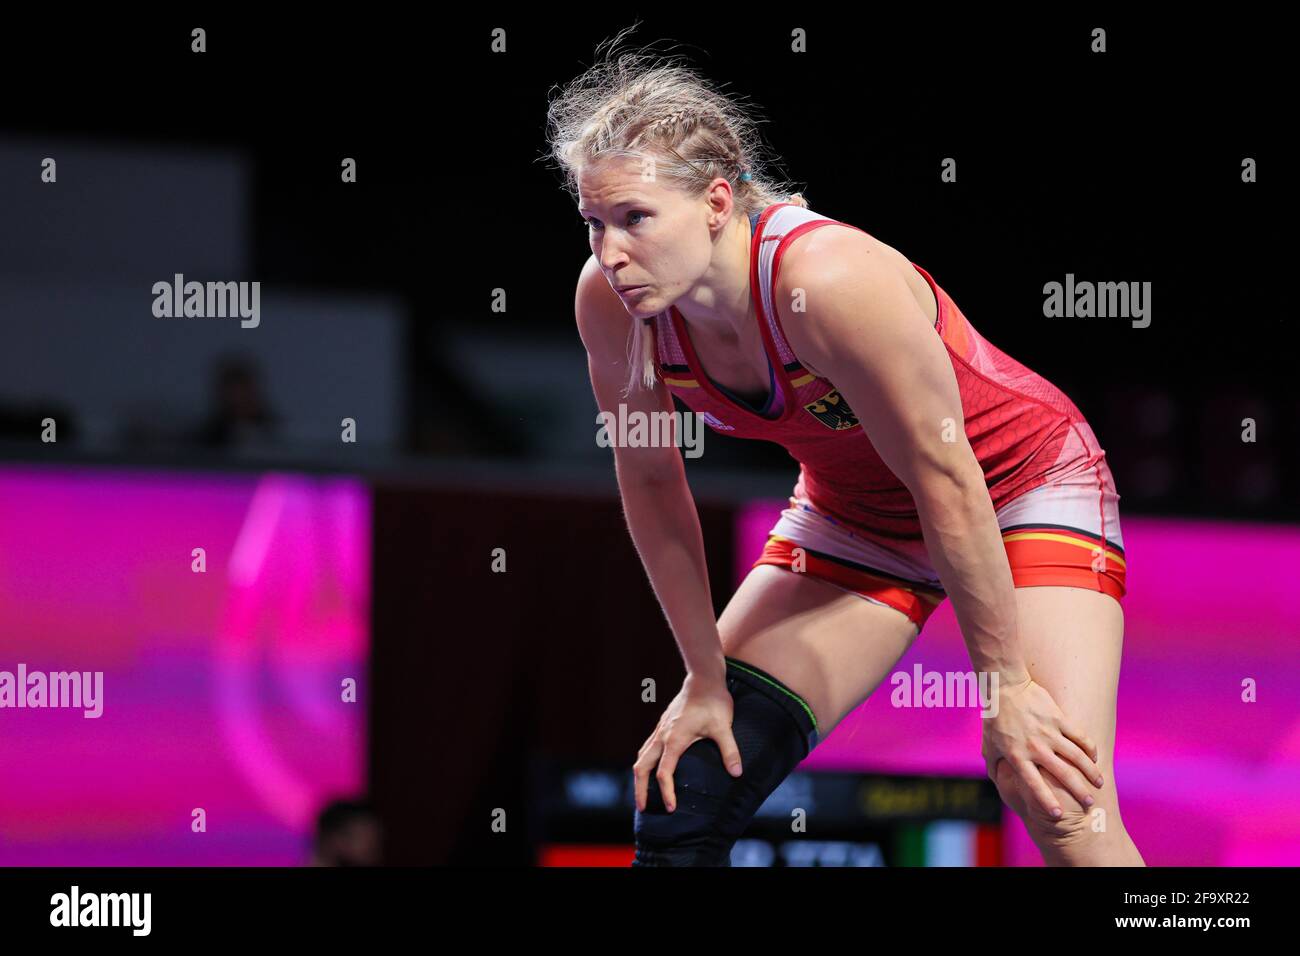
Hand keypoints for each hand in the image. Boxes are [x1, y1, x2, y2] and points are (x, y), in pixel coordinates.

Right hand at [633, 672, 742, 813]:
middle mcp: (662, 735)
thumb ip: (729, 750)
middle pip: (642, 766)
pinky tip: (652, 768)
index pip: (664, 772)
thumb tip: (737, 773)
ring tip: (643, 793)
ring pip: (641, 756)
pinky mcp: (663, 725)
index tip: (670, 808)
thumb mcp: (723, 726)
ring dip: (640, 776)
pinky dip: (645, 762)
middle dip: (640, 789)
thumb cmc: (713, 701)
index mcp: (674, 739)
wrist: (703, 677)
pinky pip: (647, 747)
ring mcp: (660, 729)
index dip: (666, 792)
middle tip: (644, 808)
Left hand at [981, 676, 1104, 818]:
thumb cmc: (995, 718)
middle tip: (1089, 804)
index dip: (1046, 800)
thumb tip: (996, 781)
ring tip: (1098, 783)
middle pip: (1062, 774)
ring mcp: (1049, 732)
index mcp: (1017, 755)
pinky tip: (1095, 757)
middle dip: (1078, 791)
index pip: (1034, 784)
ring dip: (1090, 772)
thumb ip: (994, 765)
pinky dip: (1090, 748)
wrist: (1004, 687)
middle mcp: (1035, 747)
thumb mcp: (989, 744)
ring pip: (1076, 756)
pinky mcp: (1058, 718)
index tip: (1058, 814)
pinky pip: (1080, 736)